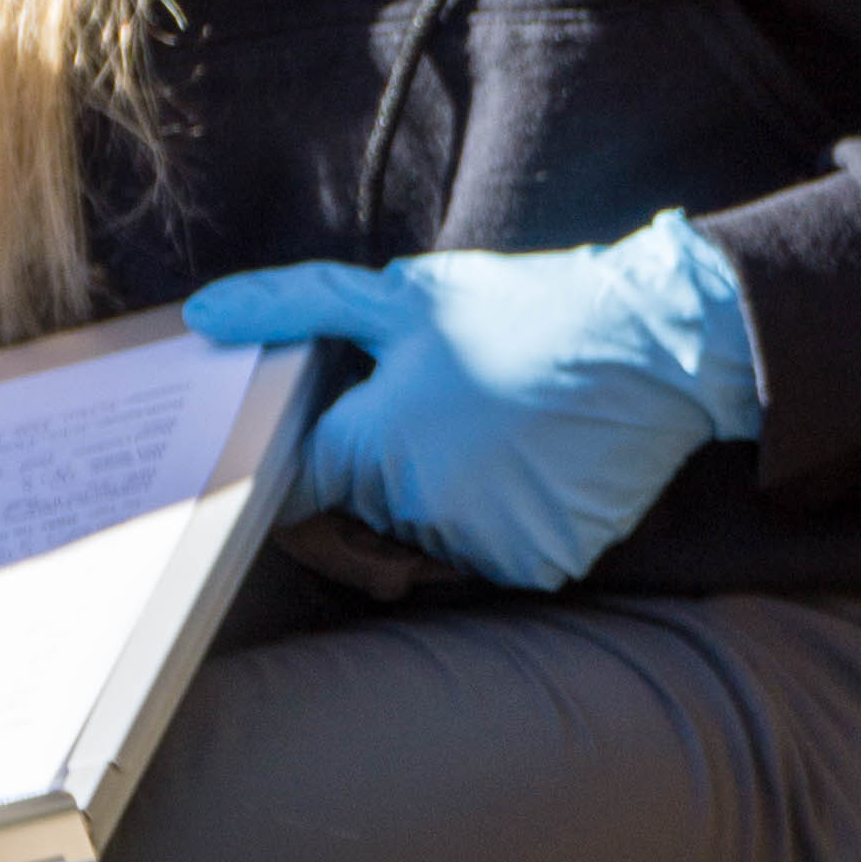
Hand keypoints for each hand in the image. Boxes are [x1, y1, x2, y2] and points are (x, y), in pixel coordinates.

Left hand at [185, 214, 760, 593]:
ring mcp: (479, 546)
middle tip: (438, 419)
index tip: (330, 453)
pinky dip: (506, 523)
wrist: (655, 343)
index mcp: (369, 448)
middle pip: (364, 522)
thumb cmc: (524, 311)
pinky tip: (537, 463)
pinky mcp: (535, 565)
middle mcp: (416, 511)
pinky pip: (494, 557)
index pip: (294, 500)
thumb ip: (295, 307)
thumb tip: (205, 313)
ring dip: (446, 504)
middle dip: (382, 481)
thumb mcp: (405, 296)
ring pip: (430, 542)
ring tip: (495, 433)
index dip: (303, 479)